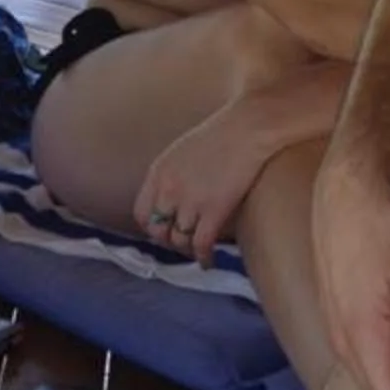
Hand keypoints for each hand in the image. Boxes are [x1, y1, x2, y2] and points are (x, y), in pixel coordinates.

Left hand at [132, 101, 273, 266]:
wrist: (248, 127)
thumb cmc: (223, 133)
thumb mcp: (183, 150)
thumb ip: (172, 175)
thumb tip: (173, 198)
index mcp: (159, 172)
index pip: (141, 212)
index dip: (151, 227)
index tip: (163, 230)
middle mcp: (169, 189)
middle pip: (158, 230)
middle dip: (168, 241)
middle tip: (181, 243)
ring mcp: (190, 202)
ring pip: (179, 241)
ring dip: (187, 249)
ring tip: (196, 251)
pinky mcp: (214, 211)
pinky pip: (201, 245)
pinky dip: (203, 258)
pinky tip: (208, 261)